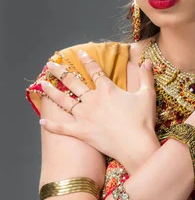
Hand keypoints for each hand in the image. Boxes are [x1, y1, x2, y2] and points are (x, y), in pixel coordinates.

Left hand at [39, 51, 158, 167]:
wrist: (136, 145)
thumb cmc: (143, 121)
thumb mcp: (148, 95)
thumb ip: (146, 77)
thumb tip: (147, 61)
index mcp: (107, 90)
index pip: (94, 71)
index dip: (87, 60)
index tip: (79, 53)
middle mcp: (92, 100)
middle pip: (73, 82)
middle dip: (60, 71)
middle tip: (50, 64)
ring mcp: (85, 116)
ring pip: (64, 100)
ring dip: (52, 91)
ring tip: (42, 84)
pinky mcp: (81, 132)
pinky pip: (62, 127)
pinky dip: (51, 125)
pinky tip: (41, 122)